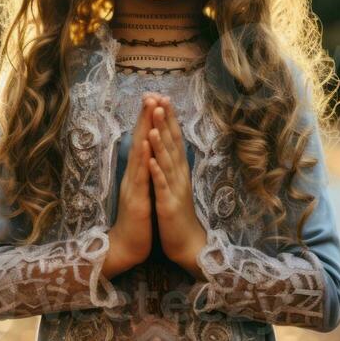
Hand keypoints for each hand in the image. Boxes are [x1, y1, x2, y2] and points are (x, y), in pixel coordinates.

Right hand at [103, 97, 155, 277]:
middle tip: (150, 93)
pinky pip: (141, 177)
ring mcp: (133, 186)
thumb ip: (144, 173)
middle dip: (145, 117)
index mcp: (137, 174)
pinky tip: (147, 144)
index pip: (143, 142)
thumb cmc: (137, 221)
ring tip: (149, 109)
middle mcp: (133, 175)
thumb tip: (149, 154)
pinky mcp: (136, 200)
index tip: (155, 98)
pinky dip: (144, 159)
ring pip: (139, 153)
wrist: (127, 248)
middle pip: (139, 141)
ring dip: (145, 130)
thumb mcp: (143, 192)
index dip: (148, 120)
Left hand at [147, 96, 206, 280]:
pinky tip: (151, 159)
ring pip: (167, 161)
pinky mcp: (169, 204)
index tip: (162, 96)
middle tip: (160, 98)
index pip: (174, 138)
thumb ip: (172, 163)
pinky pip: (162, 186)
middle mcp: (179, 175)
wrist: (187, 243)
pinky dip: (157, 172)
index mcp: (178, 169)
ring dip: (160, 141)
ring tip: (154, 122)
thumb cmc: (177, 212)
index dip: (168, 117)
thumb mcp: (175, 183)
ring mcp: (175, 189)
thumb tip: (168, 143)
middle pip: (172, 143)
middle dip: (165, 121)